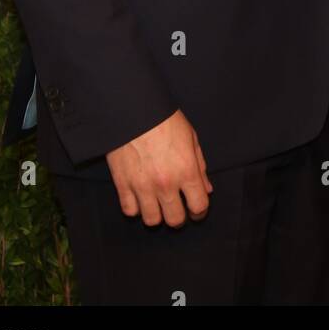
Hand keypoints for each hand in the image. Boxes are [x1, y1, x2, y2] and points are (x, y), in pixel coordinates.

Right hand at [105, 108, 213, 225]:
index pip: (199, 206)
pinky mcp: (122, 184)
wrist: (133, 109)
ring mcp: (142, 186)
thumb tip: (206, 189)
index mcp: (186, 170)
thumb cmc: (165, 119)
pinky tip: (140, 197)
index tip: (196, 210)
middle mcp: (166, 183)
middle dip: (179, 216)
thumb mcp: (190, 138)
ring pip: (152, 220)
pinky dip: (136, 208)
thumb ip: (200, 166)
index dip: (200, 212)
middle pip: (175, 220)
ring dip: (157, 214)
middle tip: (177, 207)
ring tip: (157, 204)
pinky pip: (130, 210)